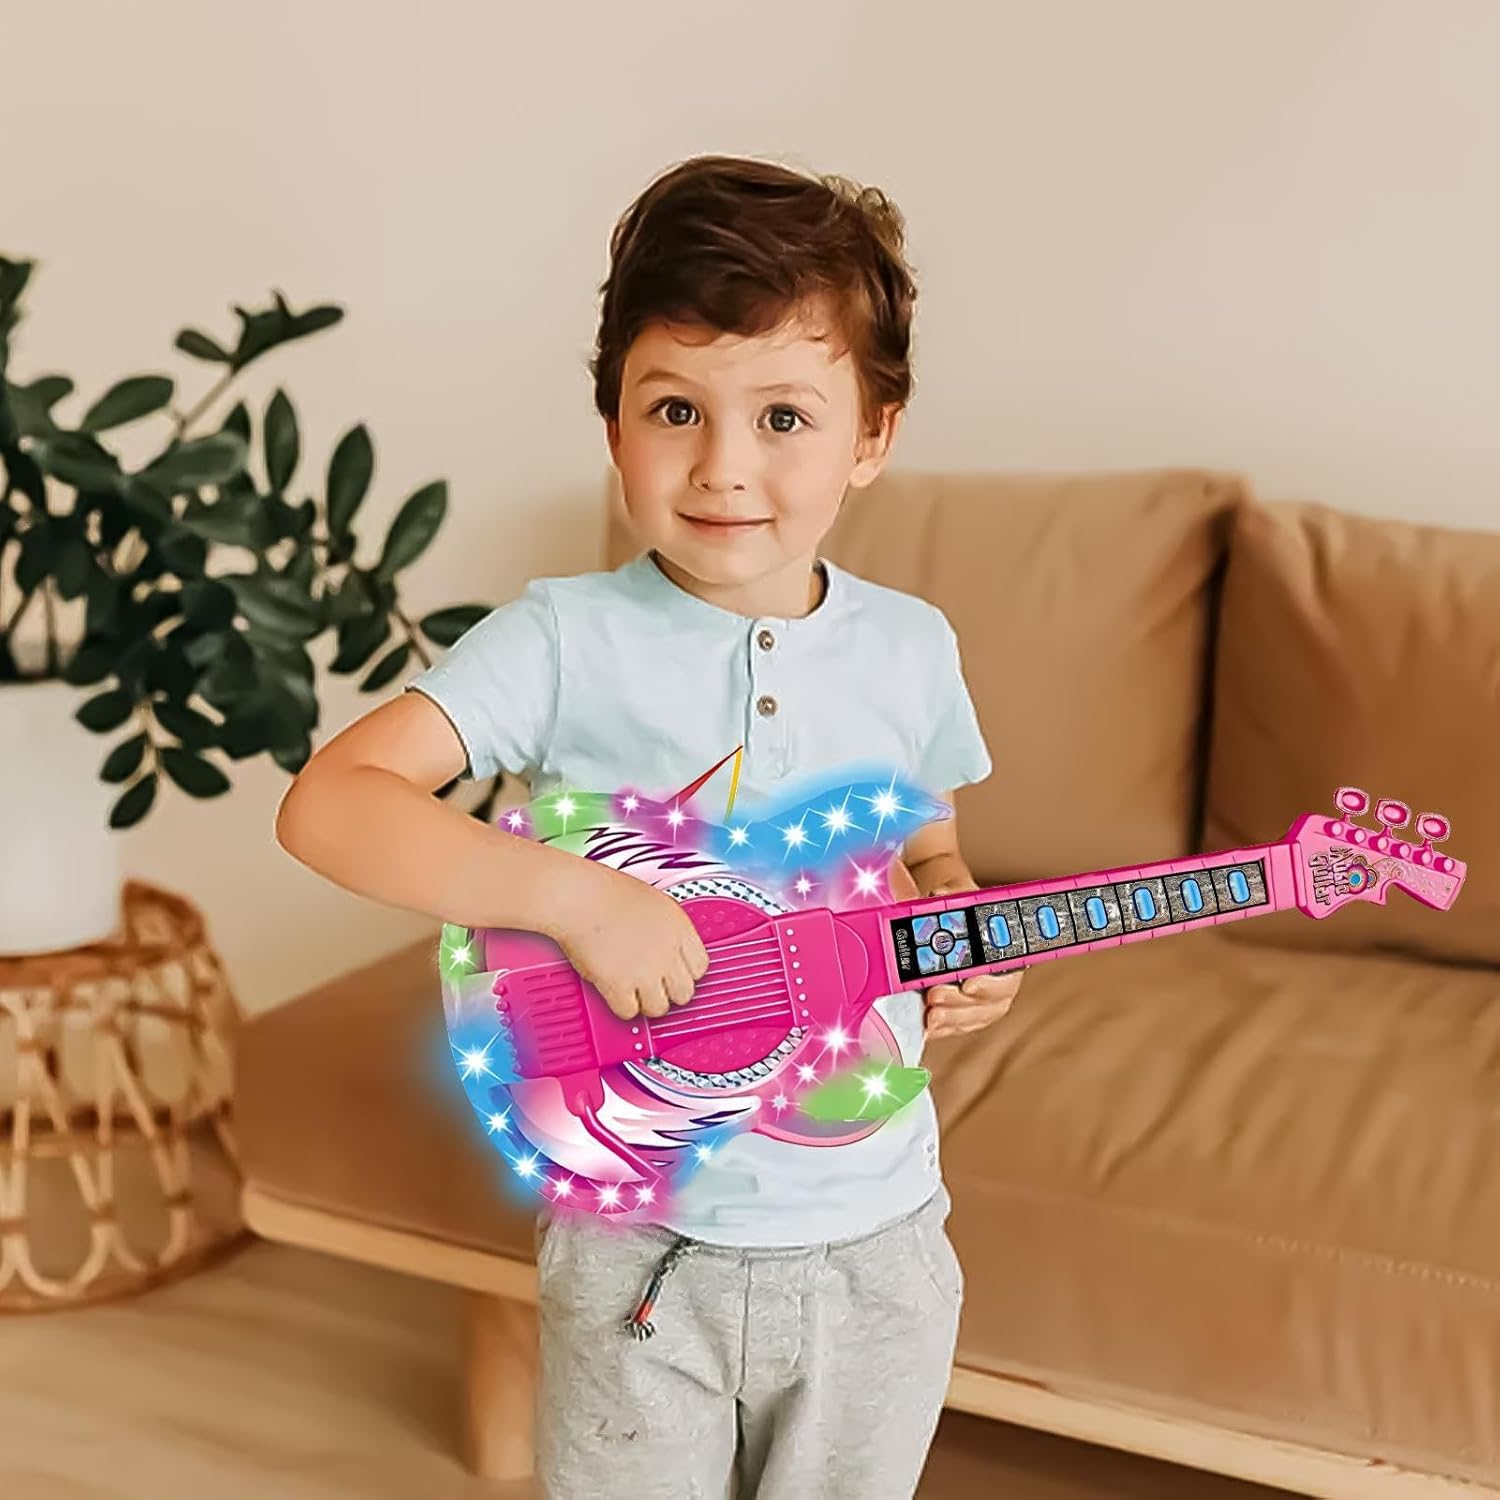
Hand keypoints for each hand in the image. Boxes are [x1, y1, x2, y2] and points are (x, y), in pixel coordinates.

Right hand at [550, 862, 709, 1021]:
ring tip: (632, 990)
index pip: (700, 968)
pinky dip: (620, 1006)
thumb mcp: (654, 904)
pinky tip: (614, 992)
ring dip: (645, 1002)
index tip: (673, 973)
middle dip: (668, 991)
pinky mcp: (619, 985)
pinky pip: (629, 1012)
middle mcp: (667, 951)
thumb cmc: (606, 893)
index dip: (684, 973)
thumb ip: (669, 931)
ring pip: (659, 1008)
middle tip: (652, 985)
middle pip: (684, 993)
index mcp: (679, 928)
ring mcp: (645, 970)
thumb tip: (671, 953)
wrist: (579, 897)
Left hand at [885, 856, 1023, 1039]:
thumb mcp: (953, 893)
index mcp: (1006, 943)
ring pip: (980, 1014)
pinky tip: (931, 1026)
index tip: (969, 983)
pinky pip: (965, 1023)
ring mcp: (986, 992)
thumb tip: (940, 893)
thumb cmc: (957, 904)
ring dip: (955, 1017)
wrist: (946, 913)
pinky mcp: (969, 1006)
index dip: (993, 980)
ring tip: (931, 1014)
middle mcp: (1002, 971)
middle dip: (964, 1002)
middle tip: (935, 995)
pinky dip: (948, 1026)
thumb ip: (949, 895)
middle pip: (996, 998)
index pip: (1010, 966)